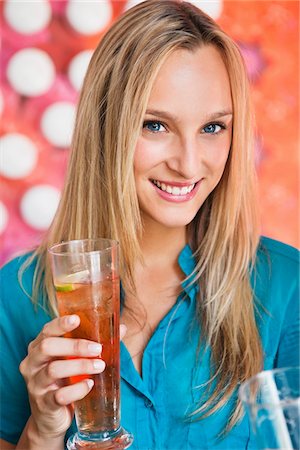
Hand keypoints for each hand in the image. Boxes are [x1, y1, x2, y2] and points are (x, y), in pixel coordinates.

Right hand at [19, 315, 126, 439]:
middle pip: (47, 347)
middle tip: (98, 349)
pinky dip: (77, 390)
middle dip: (75, 345)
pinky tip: (90, 384)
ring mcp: (36, 384)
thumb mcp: (74, 360)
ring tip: (100, 366)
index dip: (60, 324)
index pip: (46, 330)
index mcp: (39, 347)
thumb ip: (93, 344)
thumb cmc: (64, 381)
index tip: (77, 319)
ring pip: (53, 370)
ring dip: (80, 366)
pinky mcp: (44, 404)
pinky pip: (59, 396)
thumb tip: (120, 328)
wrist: (50, 419)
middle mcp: (32, 363)